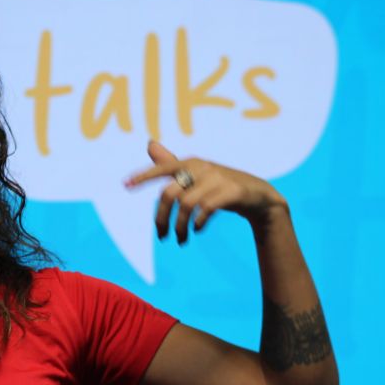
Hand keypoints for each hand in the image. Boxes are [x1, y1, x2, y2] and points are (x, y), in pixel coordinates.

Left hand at [124, 140, 286, 243]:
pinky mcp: (233, 191)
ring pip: (186, 205)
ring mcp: (218, 178)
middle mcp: (202, 167)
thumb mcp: (196, 175)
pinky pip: (206, 208)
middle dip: (161, 218)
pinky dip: (198, 223)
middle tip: (161, 236)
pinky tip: (197, 231)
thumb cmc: (221, 185)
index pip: (162, 168)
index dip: (143, 176)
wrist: (259, 196)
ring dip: (180, 227)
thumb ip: (172, 163)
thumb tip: (150, 144)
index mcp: (191, 162)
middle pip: (169, 194)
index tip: (126, 185)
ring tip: (180, 240)